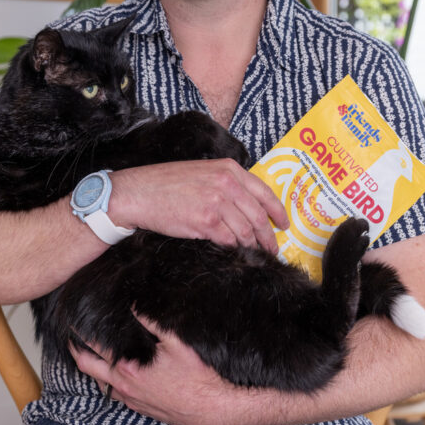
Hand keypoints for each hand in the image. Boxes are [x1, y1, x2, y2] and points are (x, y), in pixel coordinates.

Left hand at [69, 313, 264, 424]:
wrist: (214, 408)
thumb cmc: (198, 377)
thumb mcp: (177, 342)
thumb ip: (153, 322)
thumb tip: (134, 305)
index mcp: (129, 369)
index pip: (93, 349)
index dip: (79, 335)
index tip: (72, 322)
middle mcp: (125, 387)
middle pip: (88, 369)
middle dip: (76, 352)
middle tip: (71, 338)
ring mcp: (132, 400)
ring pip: (102, 384)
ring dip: (94, 369)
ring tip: (92, 353)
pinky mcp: (142, 409)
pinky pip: (117, 395)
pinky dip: (110, 382)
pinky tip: (117, 373)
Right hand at [108, 160, 288, 253]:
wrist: (140, 192)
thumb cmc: (167, 183)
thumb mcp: (203, 172)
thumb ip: (227, 183)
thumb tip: (247, 205)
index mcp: (229, 169)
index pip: (264, 192)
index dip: (278, 212)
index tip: (284, 224)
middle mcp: (227, 183)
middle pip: (259, 216)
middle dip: (269, 236)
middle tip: (273, 248)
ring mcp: (217, 202)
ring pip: (246, 231)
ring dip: (253, 246)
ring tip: (255, 254)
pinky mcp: (206, 221)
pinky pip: (229, 240)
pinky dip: (235, 250)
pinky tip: (235, 254)